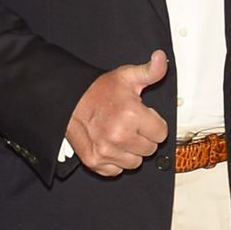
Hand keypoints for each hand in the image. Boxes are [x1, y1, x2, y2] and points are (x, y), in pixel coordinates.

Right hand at [66, 50, 169, 175]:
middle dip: (144, 137)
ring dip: (131, 151)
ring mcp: (106, 151)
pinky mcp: (95, 161)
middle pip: (150, 149)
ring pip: (135, 162)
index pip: (161, 134)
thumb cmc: (99, 90)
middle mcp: (119, 136)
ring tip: (121, 135)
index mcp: (131, 115)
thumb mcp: (126, 76)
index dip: (154, 124)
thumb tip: (161, 58)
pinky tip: (110, 145)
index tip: (143, 117)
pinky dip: (115, 161)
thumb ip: (150, 71)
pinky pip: (117, 170)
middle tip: (131, 125)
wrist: (68, 100)